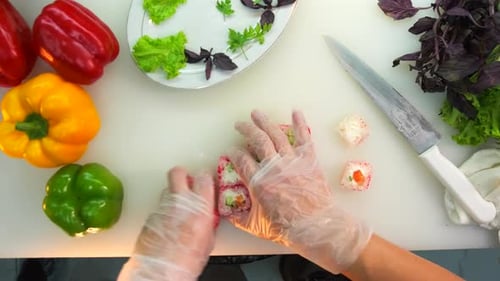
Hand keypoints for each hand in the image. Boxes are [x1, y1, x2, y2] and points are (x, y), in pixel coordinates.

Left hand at [117, 167, 215, 280]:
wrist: (160, 273)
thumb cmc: (186, 263)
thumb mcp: (208, 242)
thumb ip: (208, 223)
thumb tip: (207, 217)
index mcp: (200, 208)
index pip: (203, 177)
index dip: (204, 178)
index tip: (205, 183)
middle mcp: (179, 203)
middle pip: (178, 173)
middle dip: (183, 175)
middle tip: (187, 183)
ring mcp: (162, 208)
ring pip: (167, 190)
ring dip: (173, 196)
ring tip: (177, 210)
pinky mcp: (149, 217)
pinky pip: (159, 208)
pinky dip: (163, 213)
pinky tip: (167, 226)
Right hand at [228, 110, 371, 272]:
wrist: (317, 226)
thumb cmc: (288, 228)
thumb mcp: (258, 226)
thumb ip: (241, 217)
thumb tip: (230, 213)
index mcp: (259, 182)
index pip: (241, 160)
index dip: (234, 153)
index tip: (231, 151)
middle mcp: (274, 167)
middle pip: (257, 140)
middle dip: (246, 129)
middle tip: (240, 124)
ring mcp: (292, 161)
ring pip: (276, 134)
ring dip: (264, 122)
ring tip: (256, 113)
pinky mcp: (309, 160)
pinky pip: (303, 137)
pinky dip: (299, 123)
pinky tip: (295, 112)